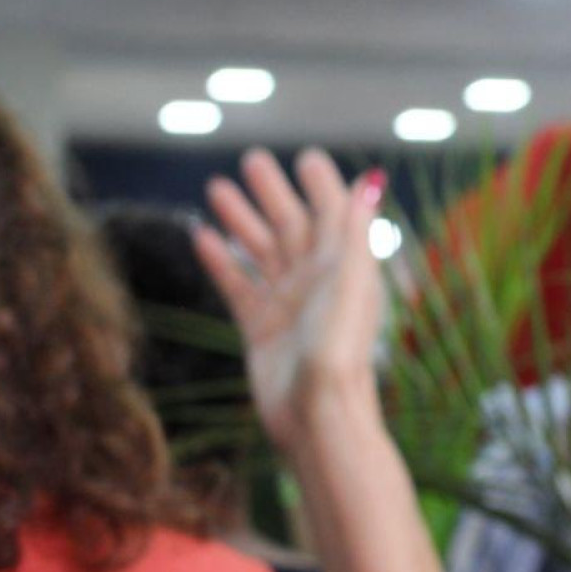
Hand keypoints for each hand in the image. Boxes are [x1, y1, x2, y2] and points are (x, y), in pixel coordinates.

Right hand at [194, 148, 384, 447]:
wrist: (316, 414)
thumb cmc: (339, 348)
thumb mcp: (352, 281)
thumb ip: (355, 232)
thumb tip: (368, 184)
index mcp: (345, 268)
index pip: (332, 214)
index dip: (321, 186)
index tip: (306, 157)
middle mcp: (317, 283)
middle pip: (292, 226)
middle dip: (273, 193)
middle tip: (251, 159)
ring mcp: (287, 305)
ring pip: (261, 251)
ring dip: (242, 220)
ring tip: (217, 187)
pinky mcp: (260, 329)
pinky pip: (238, 286)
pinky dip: (221, 261)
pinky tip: (201, 235)